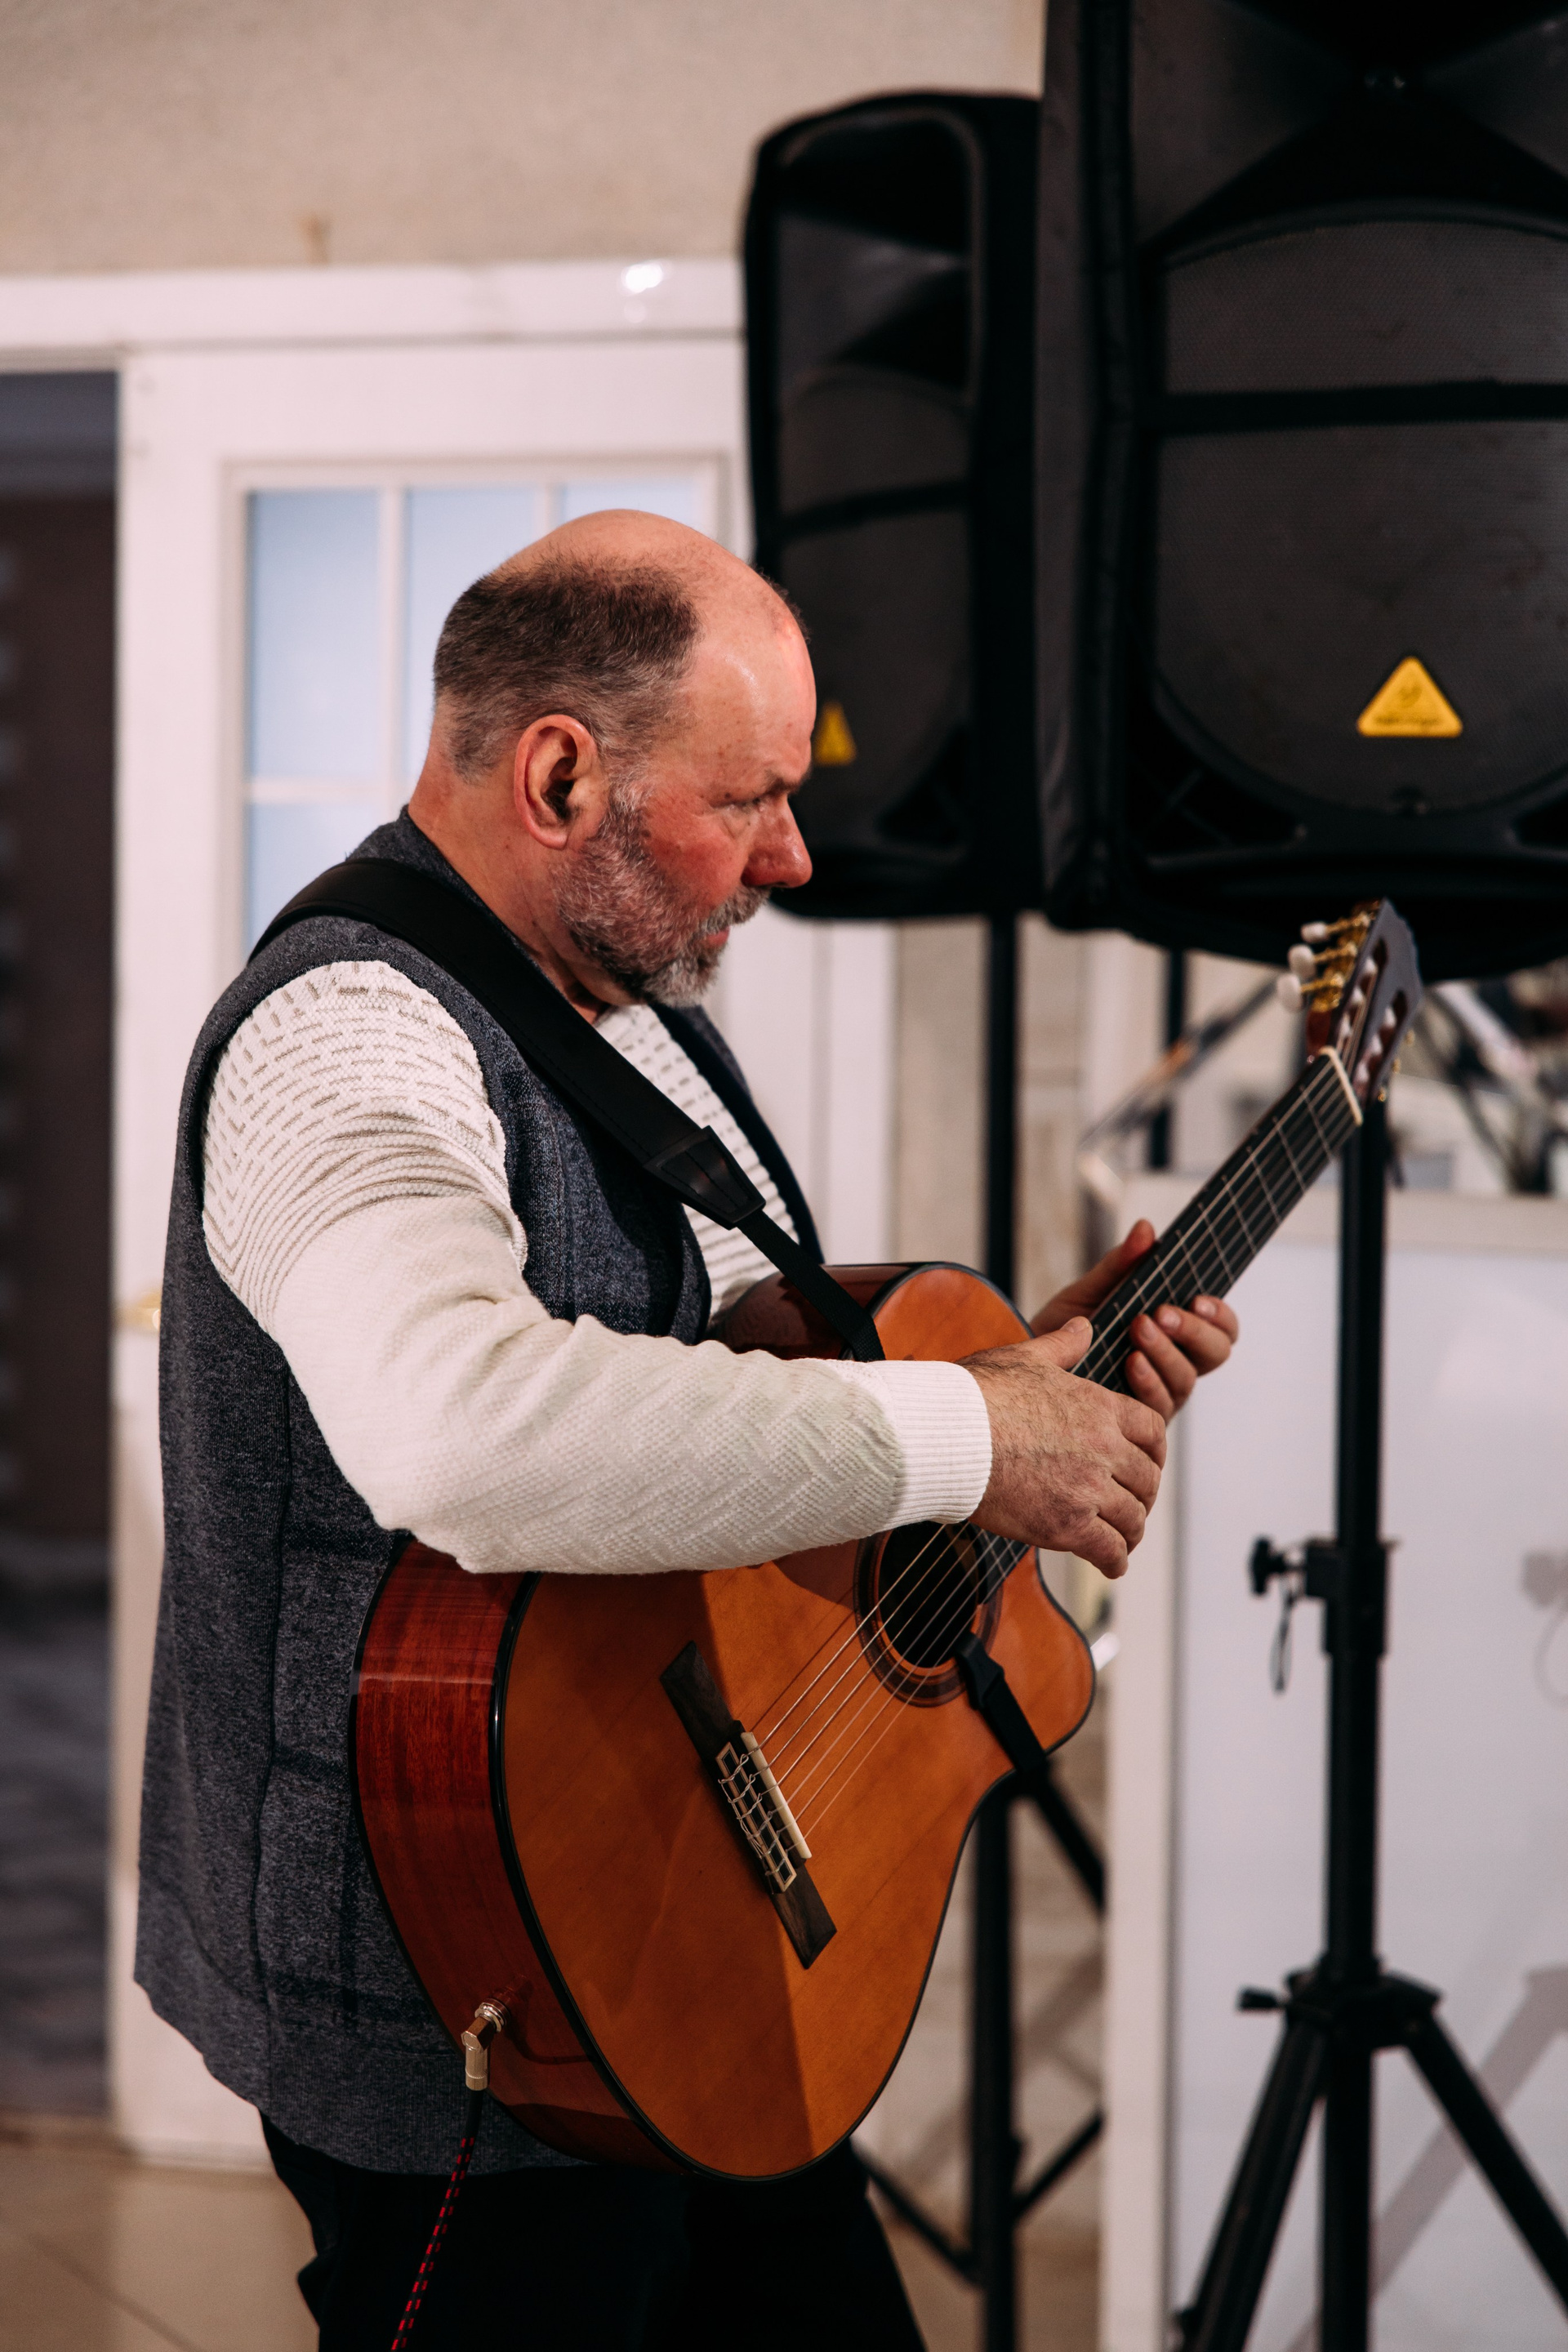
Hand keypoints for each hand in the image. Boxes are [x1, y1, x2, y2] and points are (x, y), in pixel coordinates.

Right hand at [961, 1319, 1166, 1578]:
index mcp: (1099, 1406)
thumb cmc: (977, 1394)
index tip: (1147, 1463)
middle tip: (1130, 1505)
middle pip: (1147, 1478)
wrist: (947, 1435)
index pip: (1153, 1430)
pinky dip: (1113, 1560)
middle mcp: (1104, 1447)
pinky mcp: (1067, 1525)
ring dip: (1129, 1530)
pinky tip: (1108, 1563)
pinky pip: (1108, 1550)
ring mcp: (1088, 1489)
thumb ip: (1063, 1345)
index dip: (1154, 1451)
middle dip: (1142, 1494)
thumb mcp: (1025, 1356)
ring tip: (1119, 1539)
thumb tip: (1084, 1326)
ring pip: (1132, 1518)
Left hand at [1031, 1219, 1238, 1422]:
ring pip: (1186, 1379)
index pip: (1222, 1326)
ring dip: (1166, 1351)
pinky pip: (1157, 1406)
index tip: (1198, 1298)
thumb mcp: (1091, 1292)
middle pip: (1215, 1353)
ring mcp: (1161, 1393)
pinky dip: (1147, 1381)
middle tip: (1163, 1312)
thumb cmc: (1068, 1329)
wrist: (1029, 1365)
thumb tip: (1145, 1228)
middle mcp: (1177, 1363)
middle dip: (1194, 1331)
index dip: (1220, 1314)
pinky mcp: (1138, 1419)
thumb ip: (1120, 1265)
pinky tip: (1132, 1360)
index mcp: (1177, 1332)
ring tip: (1140, 1327)